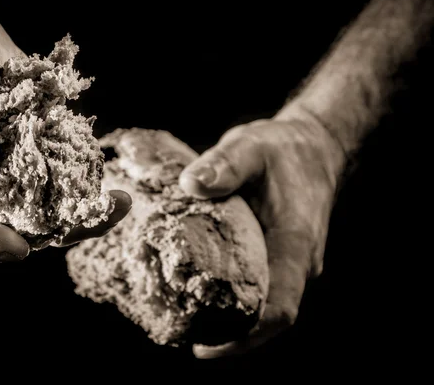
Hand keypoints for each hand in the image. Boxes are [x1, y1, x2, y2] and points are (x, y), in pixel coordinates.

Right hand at [0, 0, 130, 263]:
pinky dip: (85, 198)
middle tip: (87, 222)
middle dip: (44, 238)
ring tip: (114, 206)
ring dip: (76, 222)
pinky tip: (114, 193)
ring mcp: (0, 180)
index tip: (14, 246)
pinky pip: (55, 193)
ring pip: (34, 220)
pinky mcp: (30, 167)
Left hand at [178, 112, 345, 357]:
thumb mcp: (252, 147)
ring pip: (263, 305)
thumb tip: (189, 184)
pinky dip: (231, 299)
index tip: (206, 346)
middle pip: (266, 317)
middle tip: (180, 335)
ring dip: (229, 320)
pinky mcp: (279, 256)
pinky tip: (200, 294)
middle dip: (227, 334)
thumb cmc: (284, 149)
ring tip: (184, 322)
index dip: (245, 336)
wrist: (313, 147)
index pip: (279, 308)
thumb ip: (225, 165)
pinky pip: (259, 288)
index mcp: (295, 243)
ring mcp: (291, 262)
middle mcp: (297, 261)